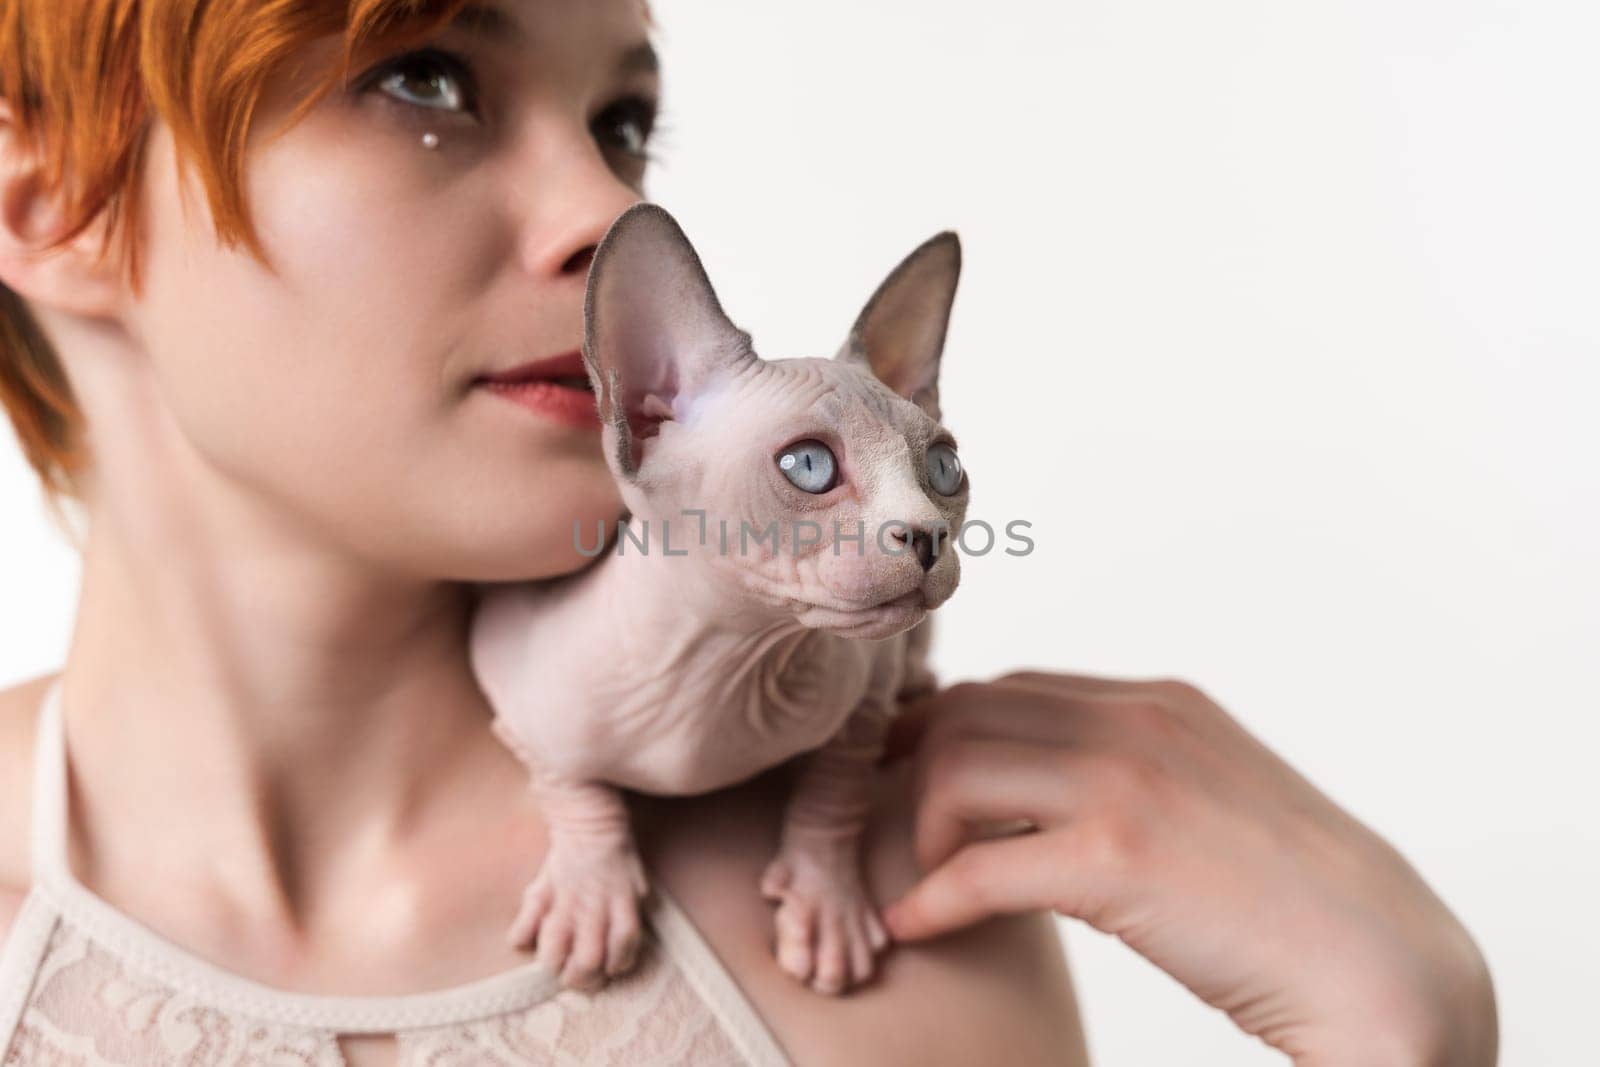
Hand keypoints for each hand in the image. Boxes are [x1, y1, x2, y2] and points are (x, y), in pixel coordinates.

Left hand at [878, 672, 1497, 1066]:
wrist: (1383, 960)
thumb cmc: (1293, 895)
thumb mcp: (1209, 793)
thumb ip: (1132, 769)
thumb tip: (1045, 788)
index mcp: (1159, 701)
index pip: (1010, 686)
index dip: (944, 731)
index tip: (909, 776)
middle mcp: (1136, 722)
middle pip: (965, 713)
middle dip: (911, 768)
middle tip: (898, 826)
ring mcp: (1127, 782)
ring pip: (954, 770)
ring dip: (920, 829)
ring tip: (931, 879)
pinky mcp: (1117, 860)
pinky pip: (978, 868)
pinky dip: (932, 899)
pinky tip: (916, 926)